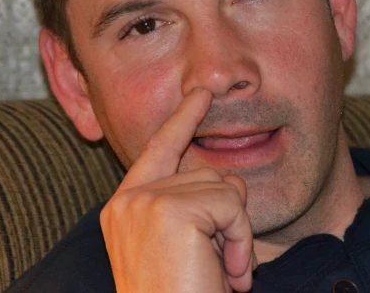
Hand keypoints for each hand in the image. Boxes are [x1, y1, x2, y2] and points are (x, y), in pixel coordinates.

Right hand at [100, 88, 256, 291]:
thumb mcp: (184, 251)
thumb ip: (192, 210)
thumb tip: (227, 182)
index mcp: (125, 209)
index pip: (158, 150)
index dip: (182, 120)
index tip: (200, 95)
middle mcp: (128, 200)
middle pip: (208, 172)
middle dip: (230, 218)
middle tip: (223, 266)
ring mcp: (144, 202)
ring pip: (225, 187)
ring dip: (238, 234)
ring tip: (223, 274)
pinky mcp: (168, 209)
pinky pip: (232, 204)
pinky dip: (243, 241)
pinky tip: (229, 276)